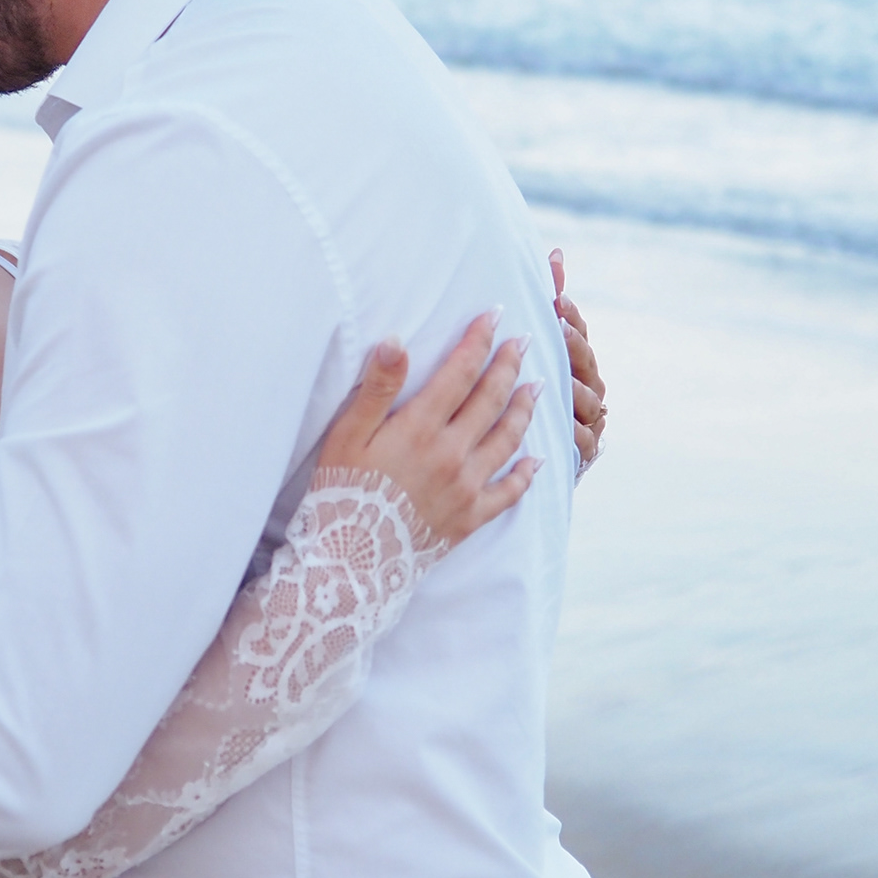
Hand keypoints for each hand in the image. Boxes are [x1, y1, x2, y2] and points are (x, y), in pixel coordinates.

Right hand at [312, 315, 540, 551]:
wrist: (350, 562)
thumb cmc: (340, 493)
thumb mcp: (347, 435)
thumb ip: (376, 388)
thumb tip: (396, 340)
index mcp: (420, 428)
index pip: (460, 373)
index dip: (478, 341)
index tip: (494, 316)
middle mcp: (452, 454)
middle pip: (490, 400)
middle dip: (508, 366)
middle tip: (522, 342)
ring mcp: (466, 487)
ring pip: (507, 439)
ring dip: (524, 409)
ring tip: (536, 386)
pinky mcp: (469, 518)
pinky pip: (508, 493)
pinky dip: (525, 475)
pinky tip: (537, 461)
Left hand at [548, 250, 607, 468]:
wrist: (523, 454)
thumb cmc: (531, 391)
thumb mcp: (533, 349)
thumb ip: (549, 304)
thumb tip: (556, 251)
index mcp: (576, 359)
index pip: (577, 330)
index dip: (569, 315)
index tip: (555, 299)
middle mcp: (587, 386)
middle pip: (586, 361)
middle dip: (573, 345)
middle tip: (558, 328)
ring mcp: (588, 419)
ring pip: (588, 401)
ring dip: (576, 389)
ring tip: (561, 381)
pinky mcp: (581, 453)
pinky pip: (583, 442)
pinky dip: (575, 434)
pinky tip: (562, 428)